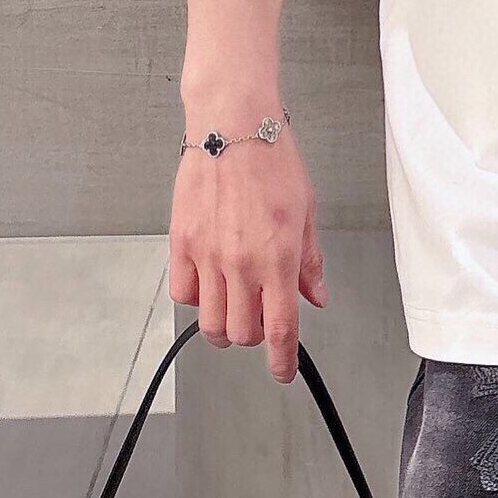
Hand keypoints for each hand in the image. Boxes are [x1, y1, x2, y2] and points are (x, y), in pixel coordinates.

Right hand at [168, 107, 326, 384]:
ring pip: (211, 323)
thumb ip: (310, 259)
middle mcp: (242, 263)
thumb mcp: (307, 209)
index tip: (283, 372)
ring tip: (238, 304)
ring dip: (227, 325)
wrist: (233, 125)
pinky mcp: (181, 245)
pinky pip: (185, 295)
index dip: (283, 361)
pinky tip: (212, 282)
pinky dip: (199, 299)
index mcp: (279, 256)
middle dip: (256, 336)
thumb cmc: (274, 159)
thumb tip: (316, 295)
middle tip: (264, 318)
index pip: (281, 329)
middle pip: (243, 334)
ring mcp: (208, 256)